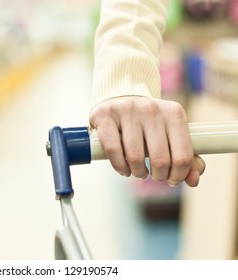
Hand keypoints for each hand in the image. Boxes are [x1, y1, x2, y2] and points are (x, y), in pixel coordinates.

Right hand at [89, 96, 204, 186]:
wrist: (119, 98)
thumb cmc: (148, 123)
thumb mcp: (170, 134)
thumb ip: (186, 158)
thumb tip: (193, 181)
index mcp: (174, 113)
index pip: (183, 156)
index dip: (179, 176)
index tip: (171, 179)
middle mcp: (152, 108)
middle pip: (160, 159)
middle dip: (158, 175)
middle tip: (154, 175)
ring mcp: (127, 110)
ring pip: (135, 157)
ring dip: (138, 172)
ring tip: (138, 172)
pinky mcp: (105, 114)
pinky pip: (113, 150)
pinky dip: (119, 166)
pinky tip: (124, 169)